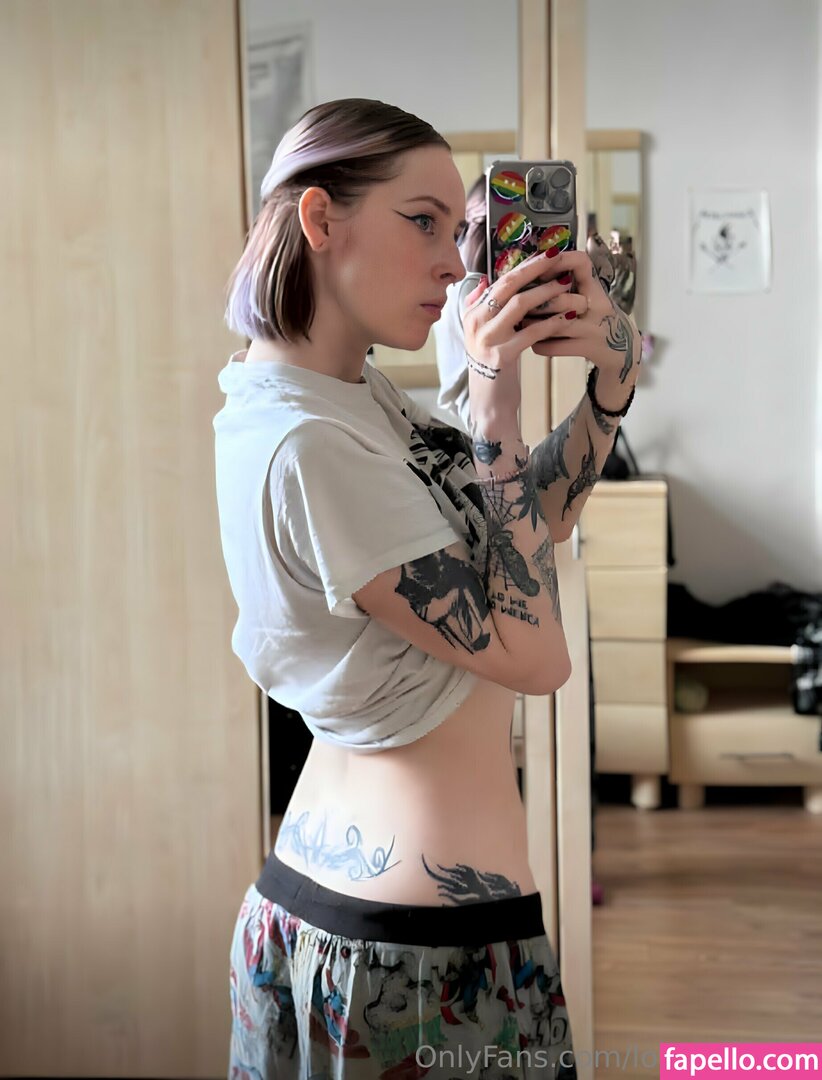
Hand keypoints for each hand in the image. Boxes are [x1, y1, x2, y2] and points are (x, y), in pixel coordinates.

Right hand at [460, 248, 589, 421]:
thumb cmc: (493, 366)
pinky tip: (569, 317)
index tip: (546, 253)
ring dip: (546, 292)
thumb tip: (486, 281)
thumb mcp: (484, 335)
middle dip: (535, 268)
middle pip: (508, 286)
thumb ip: (480, 308)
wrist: (489, 403)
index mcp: (472, 314)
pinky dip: (552, 323)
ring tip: (567, 285)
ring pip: (519, 305)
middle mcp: (476, 323)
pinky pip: (531, 332)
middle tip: (559, 257)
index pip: (500, 281)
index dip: (524, 265)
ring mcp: (487, 339)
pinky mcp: (501, 356)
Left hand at [524, 249, 641, 385]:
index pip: (581, 263)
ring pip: (556, 324)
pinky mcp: (589, 349)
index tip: (539, 268)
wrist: (620, 350)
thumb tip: (528, 268)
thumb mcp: (587, 294)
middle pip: (561, 298)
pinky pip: (556, 347)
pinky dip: (540, 345)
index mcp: (595, 287)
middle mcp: (599, 305)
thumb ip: (563, 283)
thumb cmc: (594, 317)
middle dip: (535, 301)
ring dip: (533, 323)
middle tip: (516, 302)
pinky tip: (531, 342)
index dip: (559, 262)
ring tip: (519, 322)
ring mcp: (594, 329)